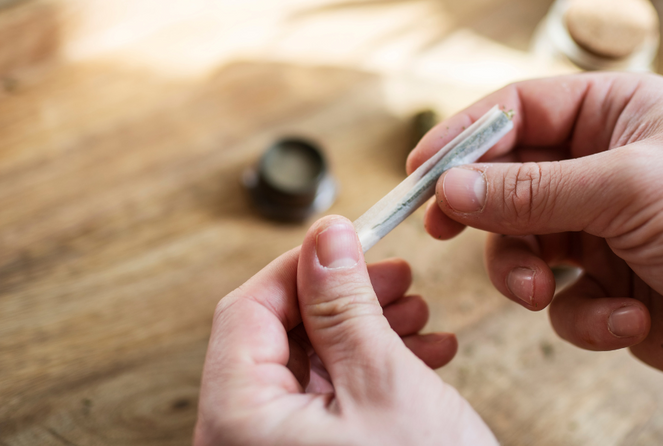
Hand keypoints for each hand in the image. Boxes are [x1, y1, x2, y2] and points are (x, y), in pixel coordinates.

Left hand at [194, 215, 495, 445]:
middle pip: (278, 336)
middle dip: (343, 300)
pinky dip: (373, 373)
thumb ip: (344, 304)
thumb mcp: (383, 384)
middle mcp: (243, 441)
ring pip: (310, 367)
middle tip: (396, 278)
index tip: (350, 240)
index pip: (247, 309)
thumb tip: (325, 238)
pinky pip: (329, 403)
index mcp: (239, 420)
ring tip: (419, 317)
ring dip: (366, 332)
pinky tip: (424, 357)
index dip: (301, 265)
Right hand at [409, 73, 662, 401]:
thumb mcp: (628, 189)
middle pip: (506, 180)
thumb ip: (532, 192)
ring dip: (522, 272)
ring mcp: (602, 228)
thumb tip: (449, 186)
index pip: (516, 112)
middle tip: (449, 232)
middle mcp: (602, 165)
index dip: (463, 138)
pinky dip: (585, 316)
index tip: (419, 172)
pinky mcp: (609, 285)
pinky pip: (561, 301)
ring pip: (521, 245)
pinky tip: (630, 316)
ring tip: (542, 292)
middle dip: (484, 214)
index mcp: (613, 113)